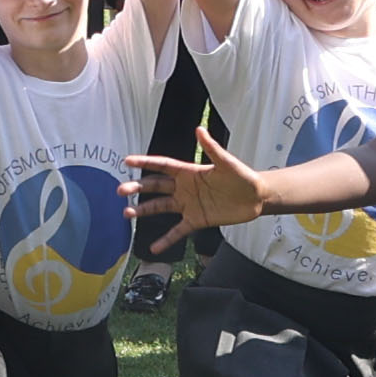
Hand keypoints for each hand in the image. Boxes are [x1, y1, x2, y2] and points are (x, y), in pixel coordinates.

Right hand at [121, 126, 266, 251]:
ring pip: (160, 207)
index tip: (127, 161)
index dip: (145, 163)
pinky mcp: (196, 220)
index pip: (162, 166)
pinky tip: (153, 247)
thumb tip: (199, 129)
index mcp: (189, 171)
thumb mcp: (226, 162)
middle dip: (137, 188)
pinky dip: (166, 239)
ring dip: (144, 210)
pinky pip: (177, 230)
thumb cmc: (242, 176)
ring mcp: (188, 205)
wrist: (255, 198)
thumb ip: (212, 148)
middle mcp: (184, 188)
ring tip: (127, 214)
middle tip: (120, 191)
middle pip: (155, 187)